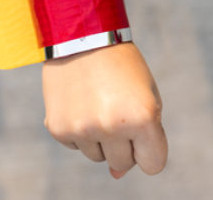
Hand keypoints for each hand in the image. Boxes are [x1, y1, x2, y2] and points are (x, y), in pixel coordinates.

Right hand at [42, 43, 166, 177]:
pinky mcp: (59, 129)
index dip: (150, 151)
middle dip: (126, 145)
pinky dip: (80, 131)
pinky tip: (81, 102)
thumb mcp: (145, 96)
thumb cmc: (123, 68)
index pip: (153, 164)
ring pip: (98, 157)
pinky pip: (76, 146)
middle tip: (119, 111)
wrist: (83, 37)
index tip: (145, 136)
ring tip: (99, 103)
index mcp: (142, 117)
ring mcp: (83, 130)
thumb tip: (117, 175)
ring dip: (101, 138)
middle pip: (124, 164)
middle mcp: (112, 127)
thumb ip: (143, 137)